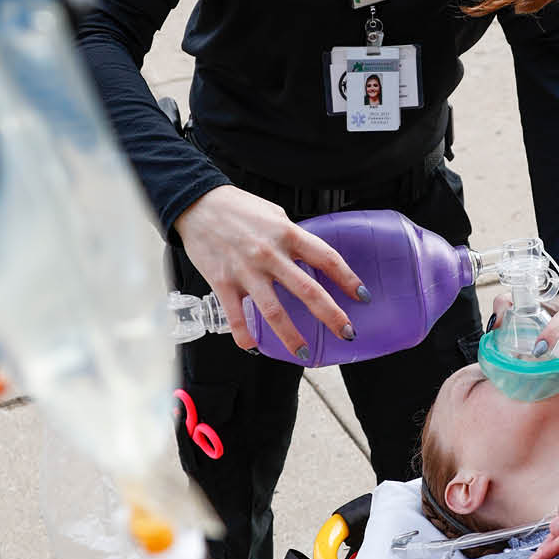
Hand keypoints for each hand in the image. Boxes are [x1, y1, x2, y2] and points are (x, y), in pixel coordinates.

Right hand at [175, 186, 363, 352]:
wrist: (196, 204)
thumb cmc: (237, 207)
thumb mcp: (274, 215)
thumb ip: (292, 236)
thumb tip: (307, 256)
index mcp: (288, 234)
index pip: (327, 259)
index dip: (348, 279)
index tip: (362, 296)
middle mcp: (270, 254)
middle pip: (308, 290)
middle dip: (331, 315)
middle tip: (347, 333)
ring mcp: (245, 271)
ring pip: (273, 311)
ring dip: (291, 336)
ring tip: (304, 355)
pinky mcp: (222, 282)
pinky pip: (234, 314)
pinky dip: (243, 334)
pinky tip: (251, 347)